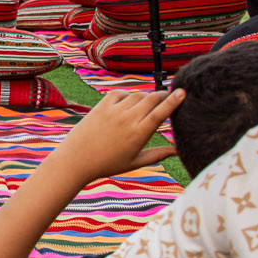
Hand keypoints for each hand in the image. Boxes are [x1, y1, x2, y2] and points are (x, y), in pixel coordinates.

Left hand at [48, 88, 182, 180]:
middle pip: (151, 99)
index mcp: (138, 134)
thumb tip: (178, 151)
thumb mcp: (135, 162)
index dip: (173, 100)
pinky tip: (129, 101)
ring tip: (150, 102)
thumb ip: (158, 154)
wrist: (75, 161)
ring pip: (136, 95)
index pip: (161, 112)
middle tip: (170, 95)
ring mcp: (112, 112)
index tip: (183, 92)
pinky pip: (119, 93)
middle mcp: (127, 120)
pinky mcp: (100, 107)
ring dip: (146, 96)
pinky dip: (128, 94)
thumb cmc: (106, 165)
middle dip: (164, 95)